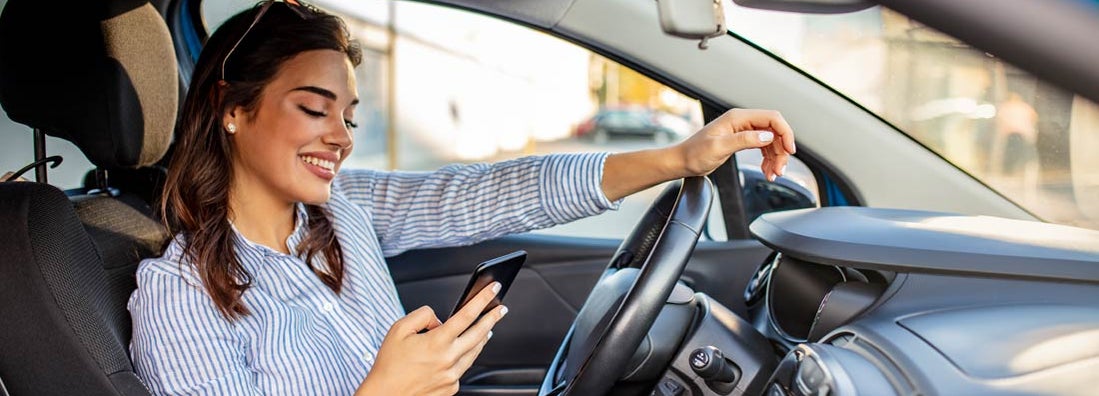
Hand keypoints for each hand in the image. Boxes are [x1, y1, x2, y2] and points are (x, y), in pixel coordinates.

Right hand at [355, 282, 507, 395]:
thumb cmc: (389, 365)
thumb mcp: (399, 329)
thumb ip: (422, 315)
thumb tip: (439, 319)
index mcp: (437, 342)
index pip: (467, 315)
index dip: (482, 299)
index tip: (493, 289)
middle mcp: (448, 360)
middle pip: (479, 334)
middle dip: (493, 318)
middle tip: (501, 309)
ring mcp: (452, 376)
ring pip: (474, 352)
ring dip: (482, 338)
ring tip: (486, 328)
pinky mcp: (451, 388)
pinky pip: (463, 368)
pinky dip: (463, 357)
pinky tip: (459, 353)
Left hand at [674, 108, 795, 180]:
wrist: (682, 162)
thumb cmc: (694, 154)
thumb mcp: (719, 147)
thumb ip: (744, 140)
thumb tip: (767, 137)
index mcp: (738, 118)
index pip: (772, 118)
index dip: (785, 133)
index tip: (790, 150)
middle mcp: (742, 121)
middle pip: (774, 131)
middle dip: (781, 150)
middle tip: (779, 170)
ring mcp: (742, 130)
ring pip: (770, 141)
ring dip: (775, 158)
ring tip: (773, 174)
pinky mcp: (741, 141)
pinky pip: (762, 147)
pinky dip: (767, 159)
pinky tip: (767, 171)